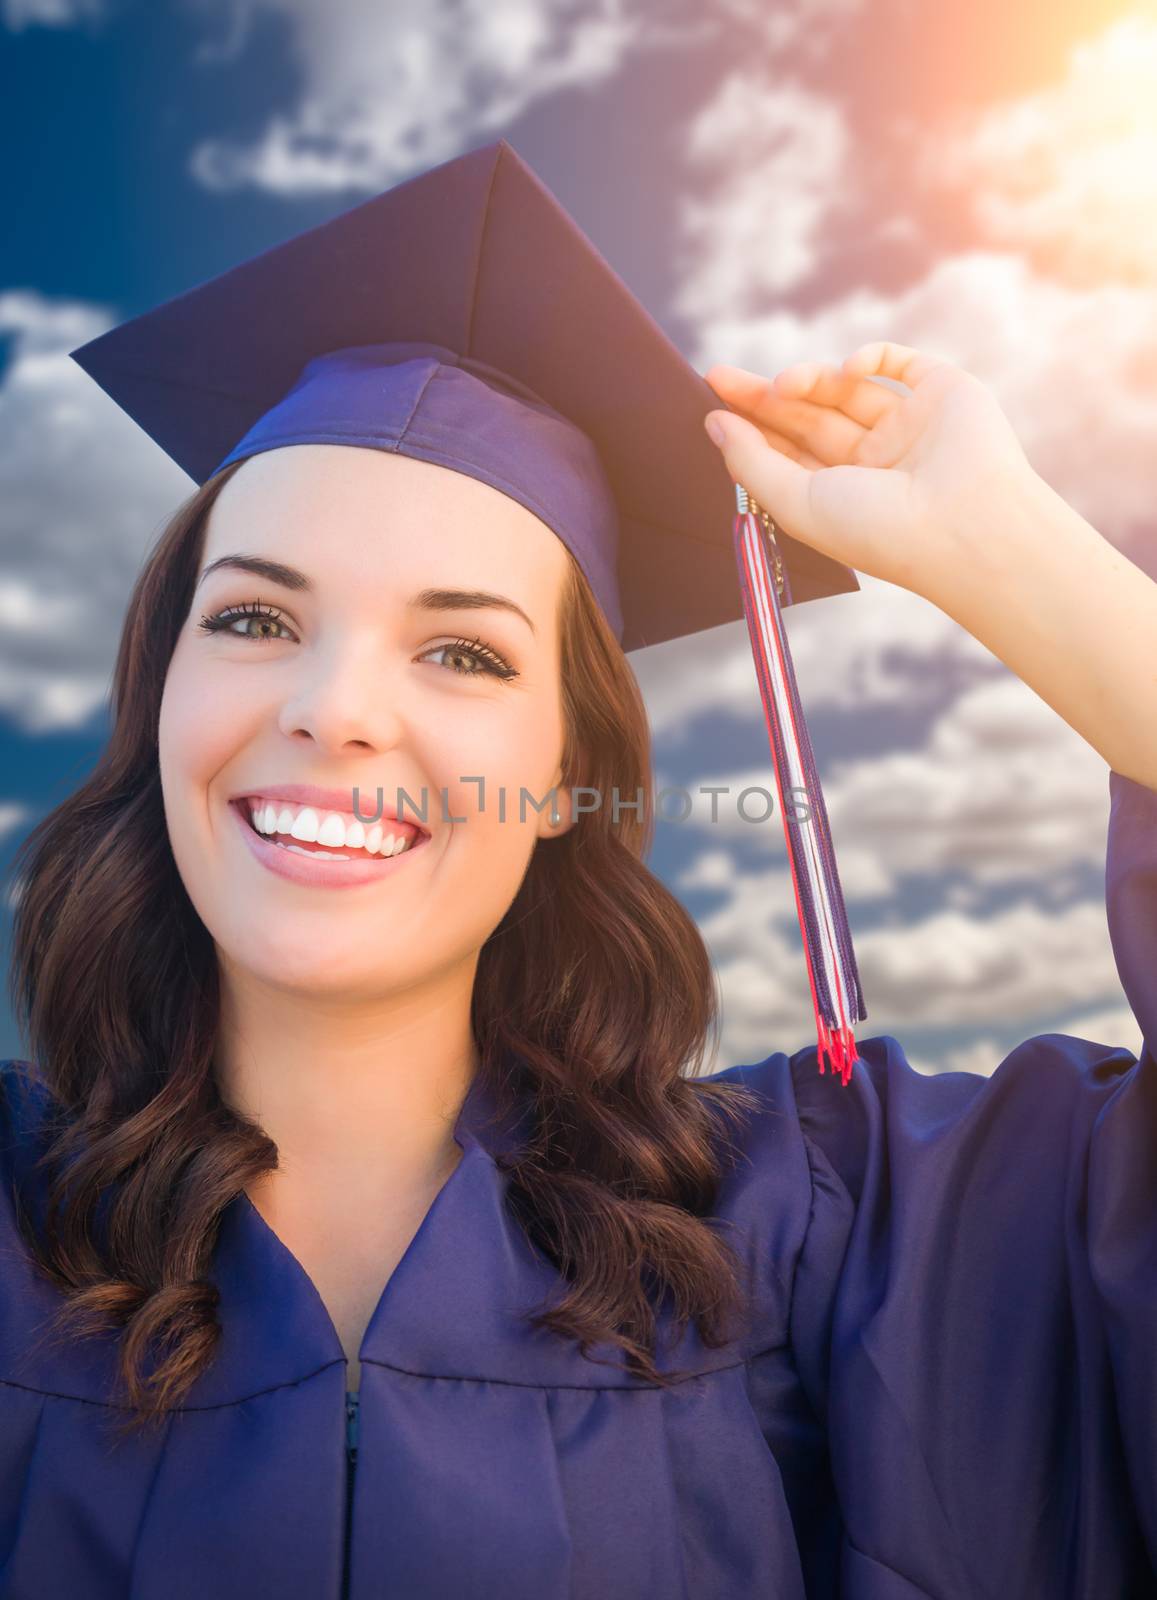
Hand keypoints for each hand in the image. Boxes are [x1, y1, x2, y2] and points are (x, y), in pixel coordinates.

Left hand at [703, 342, 1038, 608]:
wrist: (964, 524)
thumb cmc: (878, 529)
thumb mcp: (797, 502)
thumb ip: (752, 463)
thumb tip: (714, 424)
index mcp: (843, 494)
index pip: (789, 451)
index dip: (751, 426)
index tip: (711, 403)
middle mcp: (875, 461)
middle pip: (809, 415)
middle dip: (765, 396)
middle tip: (718, 376)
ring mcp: (908, 425)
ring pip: (845, 387)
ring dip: (810, 378)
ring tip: (785, 384)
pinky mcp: (942, 392)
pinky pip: (897, 362)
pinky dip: (867, 356)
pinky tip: (846, 369)